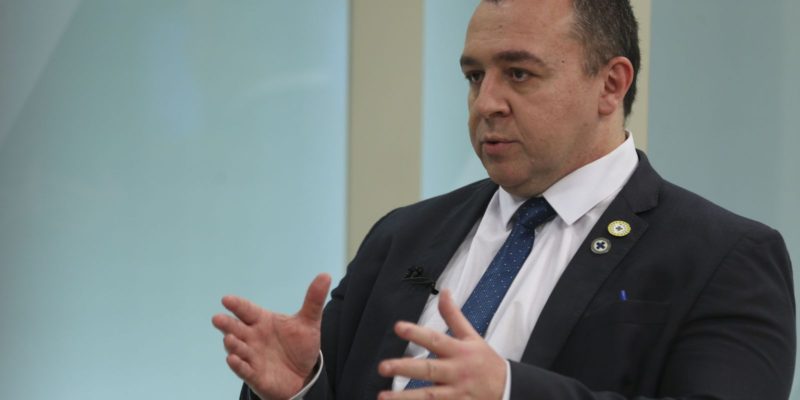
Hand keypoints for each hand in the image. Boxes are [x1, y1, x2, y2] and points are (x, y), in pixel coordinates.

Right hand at [212, 273, 331, 399]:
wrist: (304, 375)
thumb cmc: (299, 346)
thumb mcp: (309, 322)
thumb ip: (314, 300)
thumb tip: (325, 275)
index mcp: (262, 321)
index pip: (247, 310)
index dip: (237, 305)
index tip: (226, 299)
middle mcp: (253, 338)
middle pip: (236, 329)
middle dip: (226, 324)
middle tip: (217, 318)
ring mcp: (252, 356)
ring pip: (238, 349)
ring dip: (232, 345)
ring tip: (229, 338)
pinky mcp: (255, 375)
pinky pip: (244, 370)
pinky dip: (238, 365)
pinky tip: (233, 359)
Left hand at [377, 290, 506, 399]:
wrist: (509, 389)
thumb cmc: (485, 360)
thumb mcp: (472, 336)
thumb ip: (453, 315)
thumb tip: (443, 291)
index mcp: (459, 351)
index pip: (435, 339)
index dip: (417, 333)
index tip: (398, 327)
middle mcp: (456, 372)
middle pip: (428, 370)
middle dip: (405, 368)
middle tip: (383, 366)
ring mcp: (457, 393)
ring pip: (429, 396)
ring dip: (405, 398)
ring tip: (382, 396)